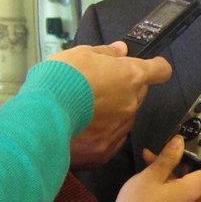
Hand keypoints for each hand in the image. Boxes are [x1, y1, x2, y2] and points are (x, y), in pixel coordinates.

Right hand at [48, 42, 171, 168]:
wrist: (41, 117)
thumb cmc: (60, 81)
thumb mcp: (80, 54)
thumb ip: (105, 53)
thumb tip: (120, 51)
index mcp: (129, 76)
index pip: (159, 70)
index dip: (157, 67)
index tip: (152, 67)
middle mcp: (130, 104)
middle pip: (139, 94)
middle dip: (125, 89)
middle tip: (100, 86)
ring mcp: (120, 129)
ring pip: (125, 117)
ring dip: (113, 112)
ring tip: (85, 109)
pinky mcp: (105, 150)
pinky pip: (111, 140)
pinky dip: (101, 134)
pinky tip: (82, 128)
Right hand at [109, 130, 200, 201]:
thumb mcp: (151, 175)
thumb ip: (169, 157)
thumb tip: (180, 141)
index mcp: (196, 188)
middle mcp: (198, 199)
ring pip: (197, 180)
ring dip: (183, 164)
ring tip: (159, 151)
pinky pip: (185, 189)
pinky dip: (174, 176)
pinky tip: (152, 164)